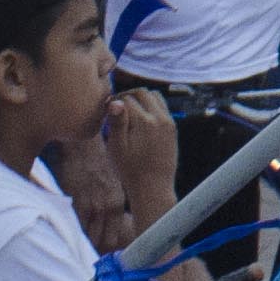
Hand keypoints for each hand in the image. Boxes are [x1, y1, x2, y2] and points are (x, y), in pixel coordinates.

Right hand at [103, 85, 176, 213]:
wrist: (153, 187)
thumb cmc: (130, 170)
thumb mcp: (116, 147)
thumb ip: (116, 122)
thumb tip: (115, 101)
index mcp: (143, 121)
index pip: (126, 98)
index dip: (114, 102)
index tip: (107, 110)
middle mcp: (159, 118)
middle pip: (141, 93)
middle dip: (128, 96)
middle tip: (117, 107)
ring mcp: (168, 122)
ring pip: (154, 96)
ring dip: (141, 99)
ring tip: (129, 111)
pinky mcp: (172, 128)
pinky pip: (163, 107)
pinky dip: (152, 106)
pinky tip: (141, 119)